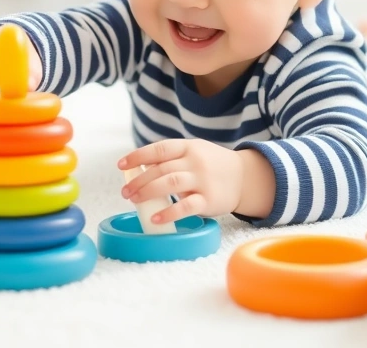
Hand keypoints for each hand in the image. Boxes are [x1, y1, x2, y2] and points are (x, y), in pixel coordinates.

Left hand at [118, 139, 244, 224]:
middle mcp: (195, 161)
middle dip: (139, 180)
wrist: (245, 177)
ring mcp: (203, 180)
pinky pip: (186, 206)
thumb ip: (172, 158)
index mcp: (188, 147)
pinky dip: (169, 212)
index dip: (138, 156)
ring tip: (134, 201)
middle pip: (161, 169)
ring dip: (148, 192)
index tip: (121, 166)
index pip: (159, 149)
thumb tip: (138, 168)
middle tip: (125, 192)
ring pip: (170, 183)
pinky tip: (155, 218)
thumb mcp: (194, 153)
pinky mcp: (209, 200)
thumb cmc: (212, 166)